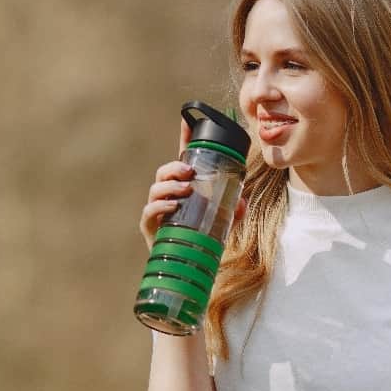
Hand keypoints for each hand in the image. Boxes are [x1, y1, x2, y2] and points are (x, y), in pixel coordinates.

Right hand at [139, 117, 246, 250]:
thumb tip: (241, 201)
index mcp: (185, 190)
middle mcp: (168, 197)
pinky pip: (149, 213)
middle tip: (190, 172)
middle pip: (164, 172)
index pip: (182, 160)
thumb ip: (233, 213)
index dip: (184, 138)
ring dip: (169, 185)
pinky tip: (172, 206)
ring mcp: (158, 212)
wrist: (192, 271)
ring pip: (156, 190)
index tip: (186, 120)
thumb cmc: (205, 243)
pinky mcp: (151, 229)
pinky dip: (159, 207)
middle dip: (175, 168)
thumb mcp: (225, 225)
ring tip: (185, 189)